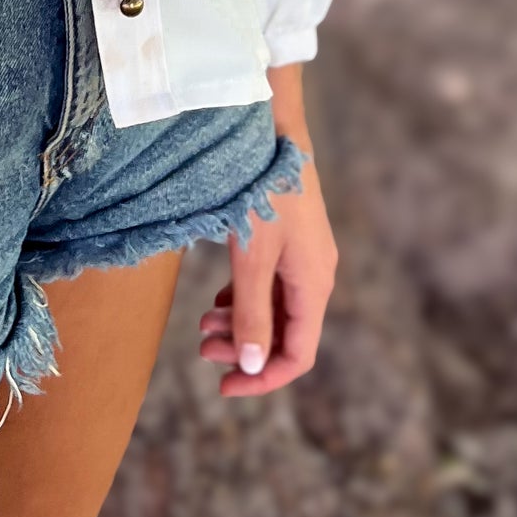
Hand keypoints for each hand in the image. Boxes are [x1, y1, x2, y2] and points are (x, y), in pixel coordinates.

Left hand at [197, 78, 336, 397]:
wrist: (272, 129)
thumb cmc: (262, 190)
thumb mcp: (252, 255)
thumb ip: (251, 312)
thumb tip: (252, 364)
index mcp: (313, 285)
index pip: (297, 355)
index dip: (263, 378)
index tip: (224, 388)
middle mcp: (314, 274)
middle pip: (284, 334)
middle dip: (244, 349)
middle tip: (203, 349)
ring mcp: (302, 255)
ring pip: (274, 308)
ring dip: (241, 323)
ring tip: (203, 326)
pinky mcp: (288, 238)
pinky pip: (269, 284)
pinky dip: (244, 298)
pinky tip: (218, 300)